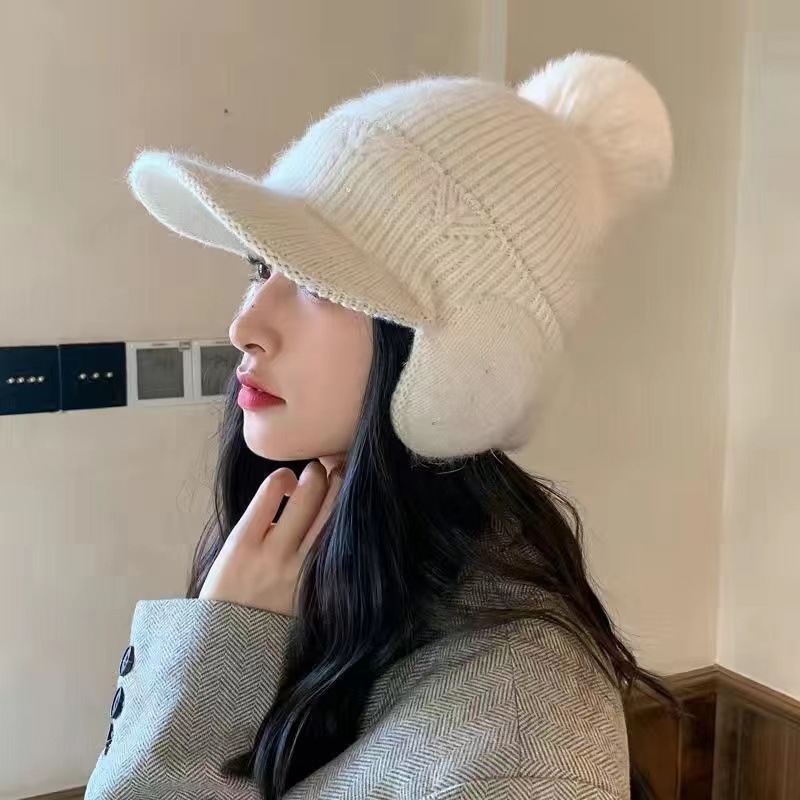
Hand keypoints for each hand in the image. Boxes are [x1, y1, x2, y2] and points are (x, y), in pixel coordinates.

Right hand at [199, 461, 342, 614]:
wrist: (231, 647)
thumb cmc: (228, 593)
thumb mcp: (228, 553)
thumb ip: (257, 522)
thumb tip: (289, 488)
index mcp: (243, 544)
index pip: (271, 490)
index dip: (283, 476)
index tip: (286, 479)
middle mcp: (274, 556)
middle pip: (308, 498)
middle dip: (317, 475)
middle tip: (319, 470)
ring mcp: (299, 573)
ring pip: (329, 520)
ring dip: (337, 492)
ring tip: (338, 481)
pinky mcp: (316, 588)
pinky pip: (334, 547)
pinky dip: (339, 526)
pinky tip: (342, 516)